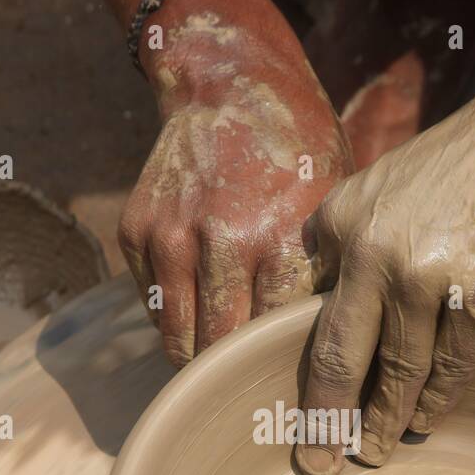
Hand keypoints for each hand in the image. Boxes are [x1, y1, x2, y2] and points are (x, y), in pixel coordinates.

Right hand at [119, 35, 352, 366]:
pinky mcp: (136, 231)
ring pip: (179, 341)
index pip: (272, 339)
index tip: (290, 390)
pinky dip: (176, 318)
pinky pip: (155, 308)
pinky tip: (202, 307)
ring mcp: (169, 236)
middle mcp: (219, 242)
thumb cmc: (297, 153)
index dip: (280, 368)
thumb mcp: (333, 207)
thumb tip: (339, 354)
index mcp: (279, 239)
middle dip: (238, 375)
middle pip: (221, 350)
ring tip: (226, 365)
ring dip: (201, 359)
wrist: (229, 84)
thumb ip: (328, 275)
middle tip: (255, 388)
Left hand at [294, 79, 474, 474]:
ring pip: (397, 372)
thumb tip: (328, 306)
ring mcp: (425, 277)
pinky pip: (450, 367)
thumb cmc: (466, 165)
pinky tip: (426, 421)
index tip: (292, 409)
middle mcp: (373, 251)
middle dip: (324, 419)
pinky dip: (437, 401)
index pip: (305, 312)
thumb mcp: (386, 186)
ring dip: (385, 421)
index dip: (297, 366)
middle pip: (338, 356)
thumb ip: (353, 241)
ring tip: (374, 452)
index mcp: (341, 222)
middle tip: (315, 463)